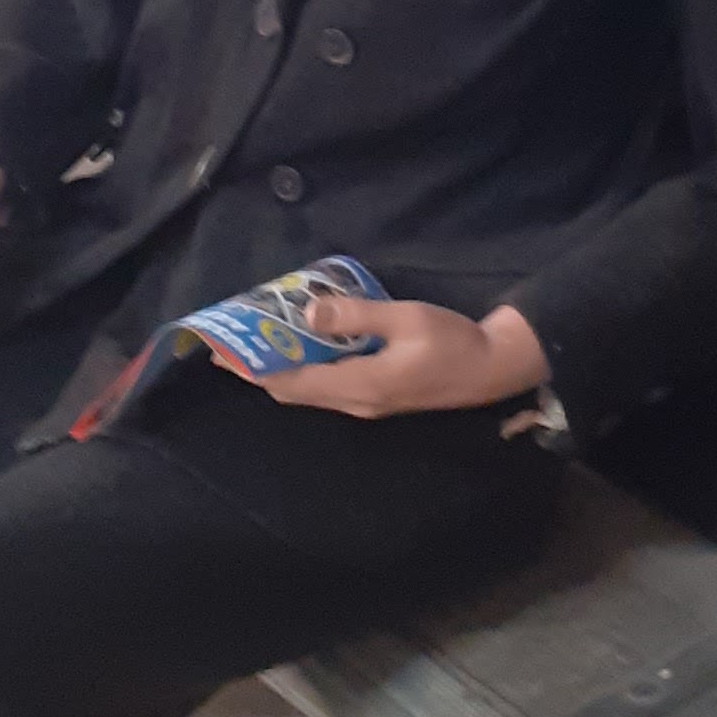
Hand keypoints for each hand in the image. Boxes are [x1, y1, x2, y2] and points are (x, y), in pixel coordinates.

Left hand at [244, 293, 551, 421]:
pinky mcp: (376, 396)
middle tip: (231, 343)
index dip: (255, 369)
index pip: (291, 383)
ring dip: (282, 369)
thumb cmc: (451, 341)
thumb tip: (308, 313)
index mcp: (359, 386)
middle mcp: (356, 402)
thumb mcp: (406, 319)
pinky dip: (306, 368)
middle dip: (260, 369)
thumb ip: (357, 316)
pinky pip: (328, 386)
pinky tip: (302, 345)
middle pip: (294, 391)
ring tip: (258, 342)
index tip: (223, 352)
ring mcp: (366, 403)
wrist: (492, 369)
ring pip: (310, 390)